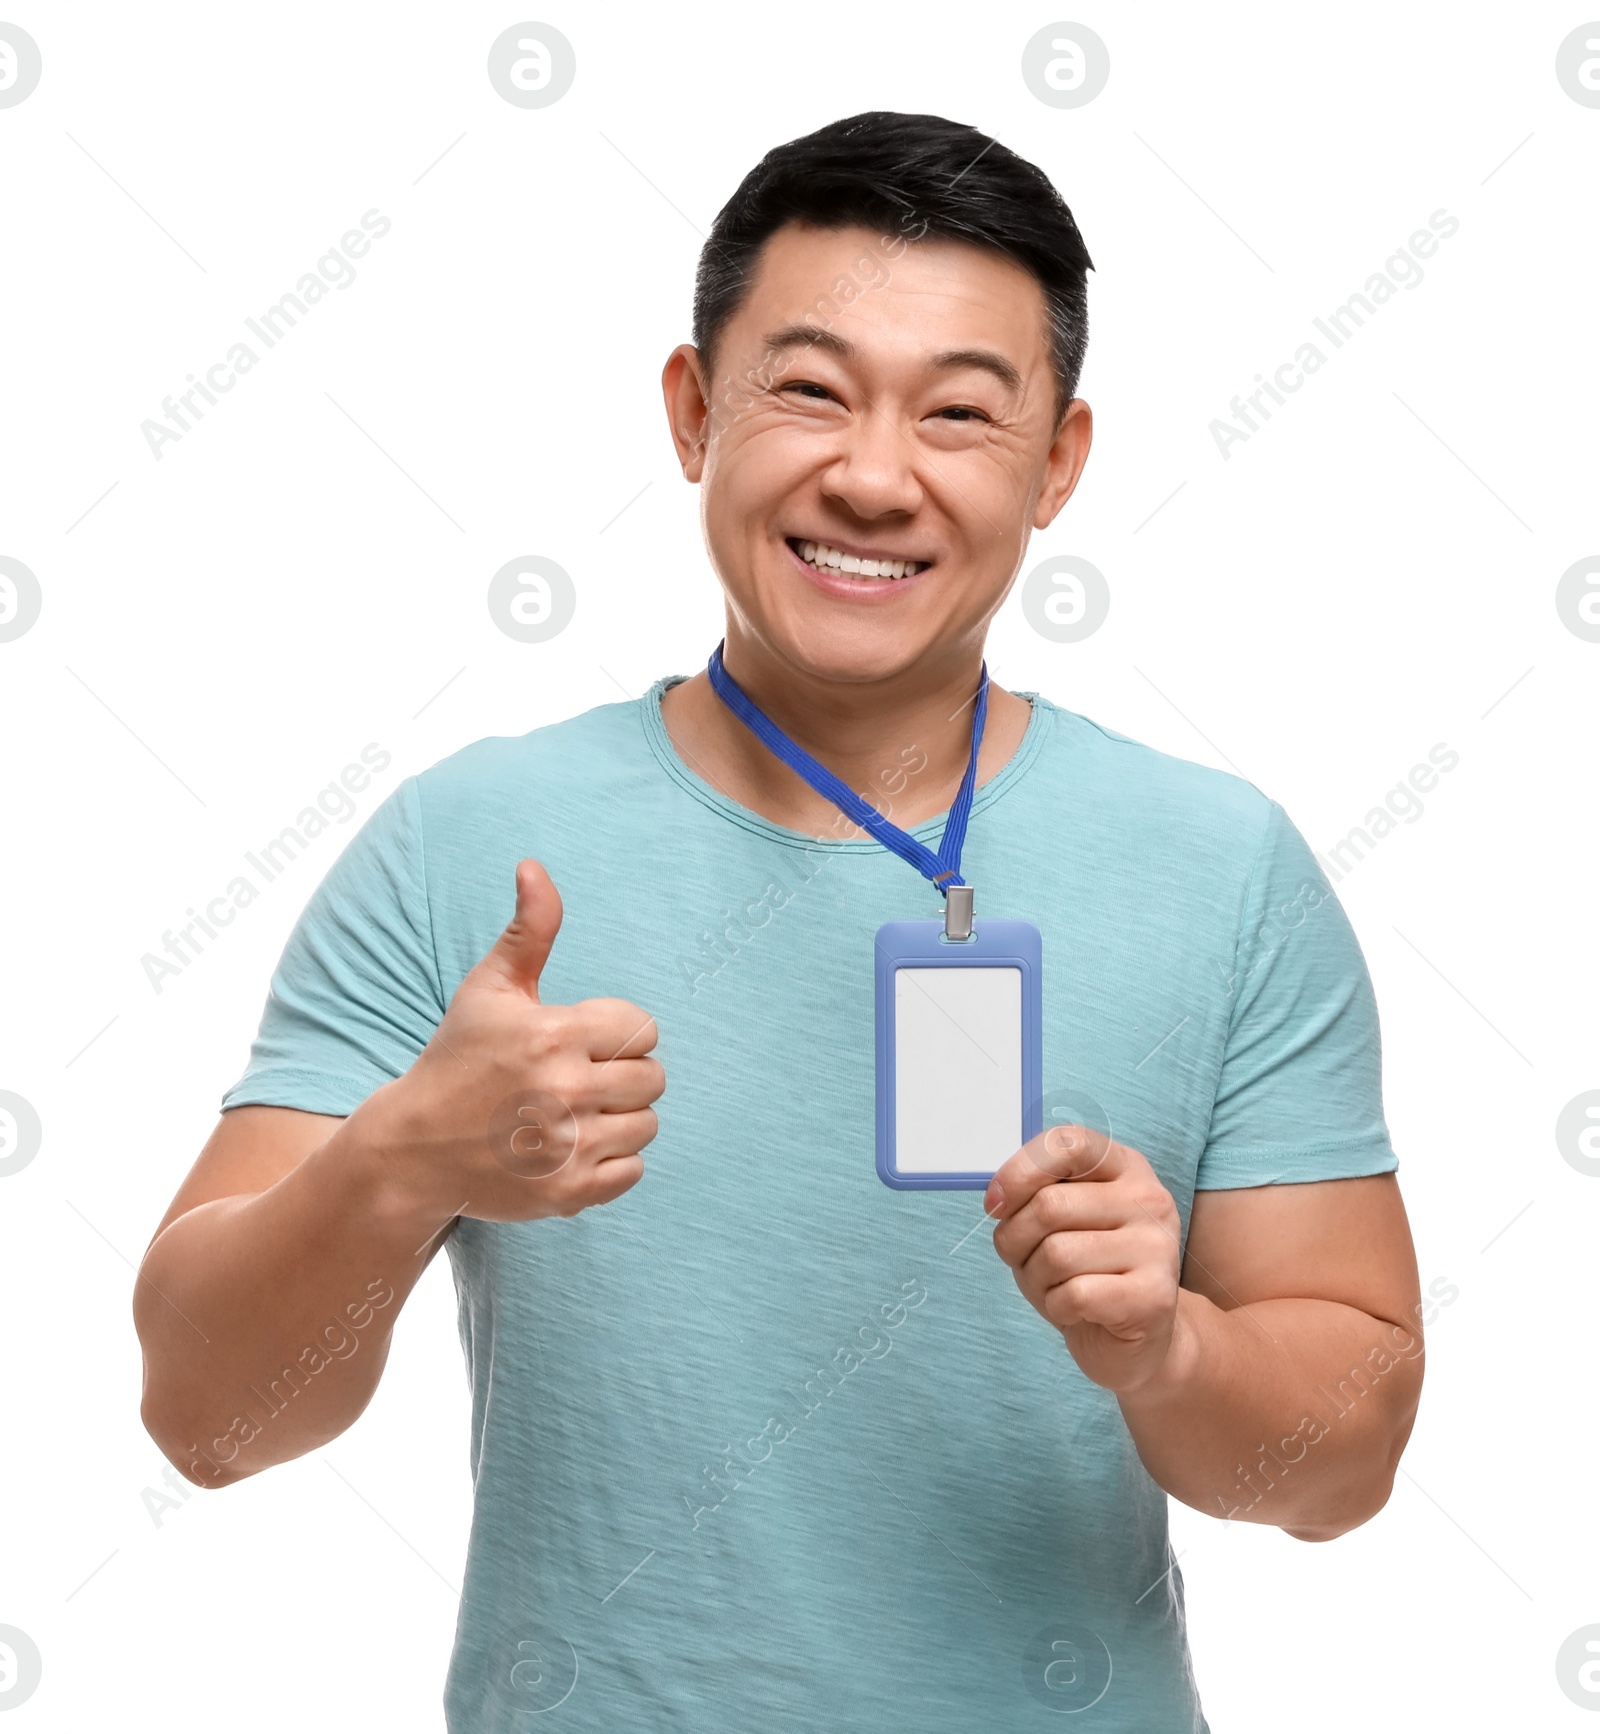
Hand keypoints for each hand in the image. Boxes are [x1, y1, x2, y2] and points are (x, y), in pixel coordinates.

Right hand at [362, 859, 663, 1229]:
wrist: (412, 1150)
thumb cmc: (458, 1059)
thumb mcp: (489, 989)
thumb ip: (529, 929)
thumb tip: (534, 866)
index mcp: (553, 1034)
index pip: (642, 1029)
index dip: (614, 1034)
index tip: (578, 1043)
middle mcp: (565, 1090)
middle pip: (653, 1077)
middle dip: (622, 1075)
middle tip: (577, 1081)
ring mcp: (568, 1146)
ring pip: (648, 1124)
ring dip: (620, 1119)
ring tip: (574, 1115)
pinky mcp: (569, 1193)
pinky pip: (635, 1170)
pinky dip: (611, 1162)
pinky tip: (571, 1149)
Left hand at [986, 1125, 1183, 1394]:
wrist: (1138, 1339)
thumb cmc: (1086, 1271)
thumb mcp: (1058, 1221)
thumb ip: (1035, 1195)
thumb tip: (998, 1198)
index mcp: (1124, 1167)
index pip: (1068, 1144)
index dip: (1020, 1171)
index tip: (995, 1205)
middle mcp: (1148, 1199)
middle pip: (1050, 1205)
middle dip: (1015, 1239)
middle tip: (1023, 1261)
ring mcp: (1158, 1246)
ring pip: (1057, 1253)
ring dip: (1036, 1279)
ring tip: (1056, 1287)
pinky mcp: (1155, 1296)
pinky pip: (1074, 1294)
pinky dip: (1057, 1307)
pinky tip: (1077, 1311)